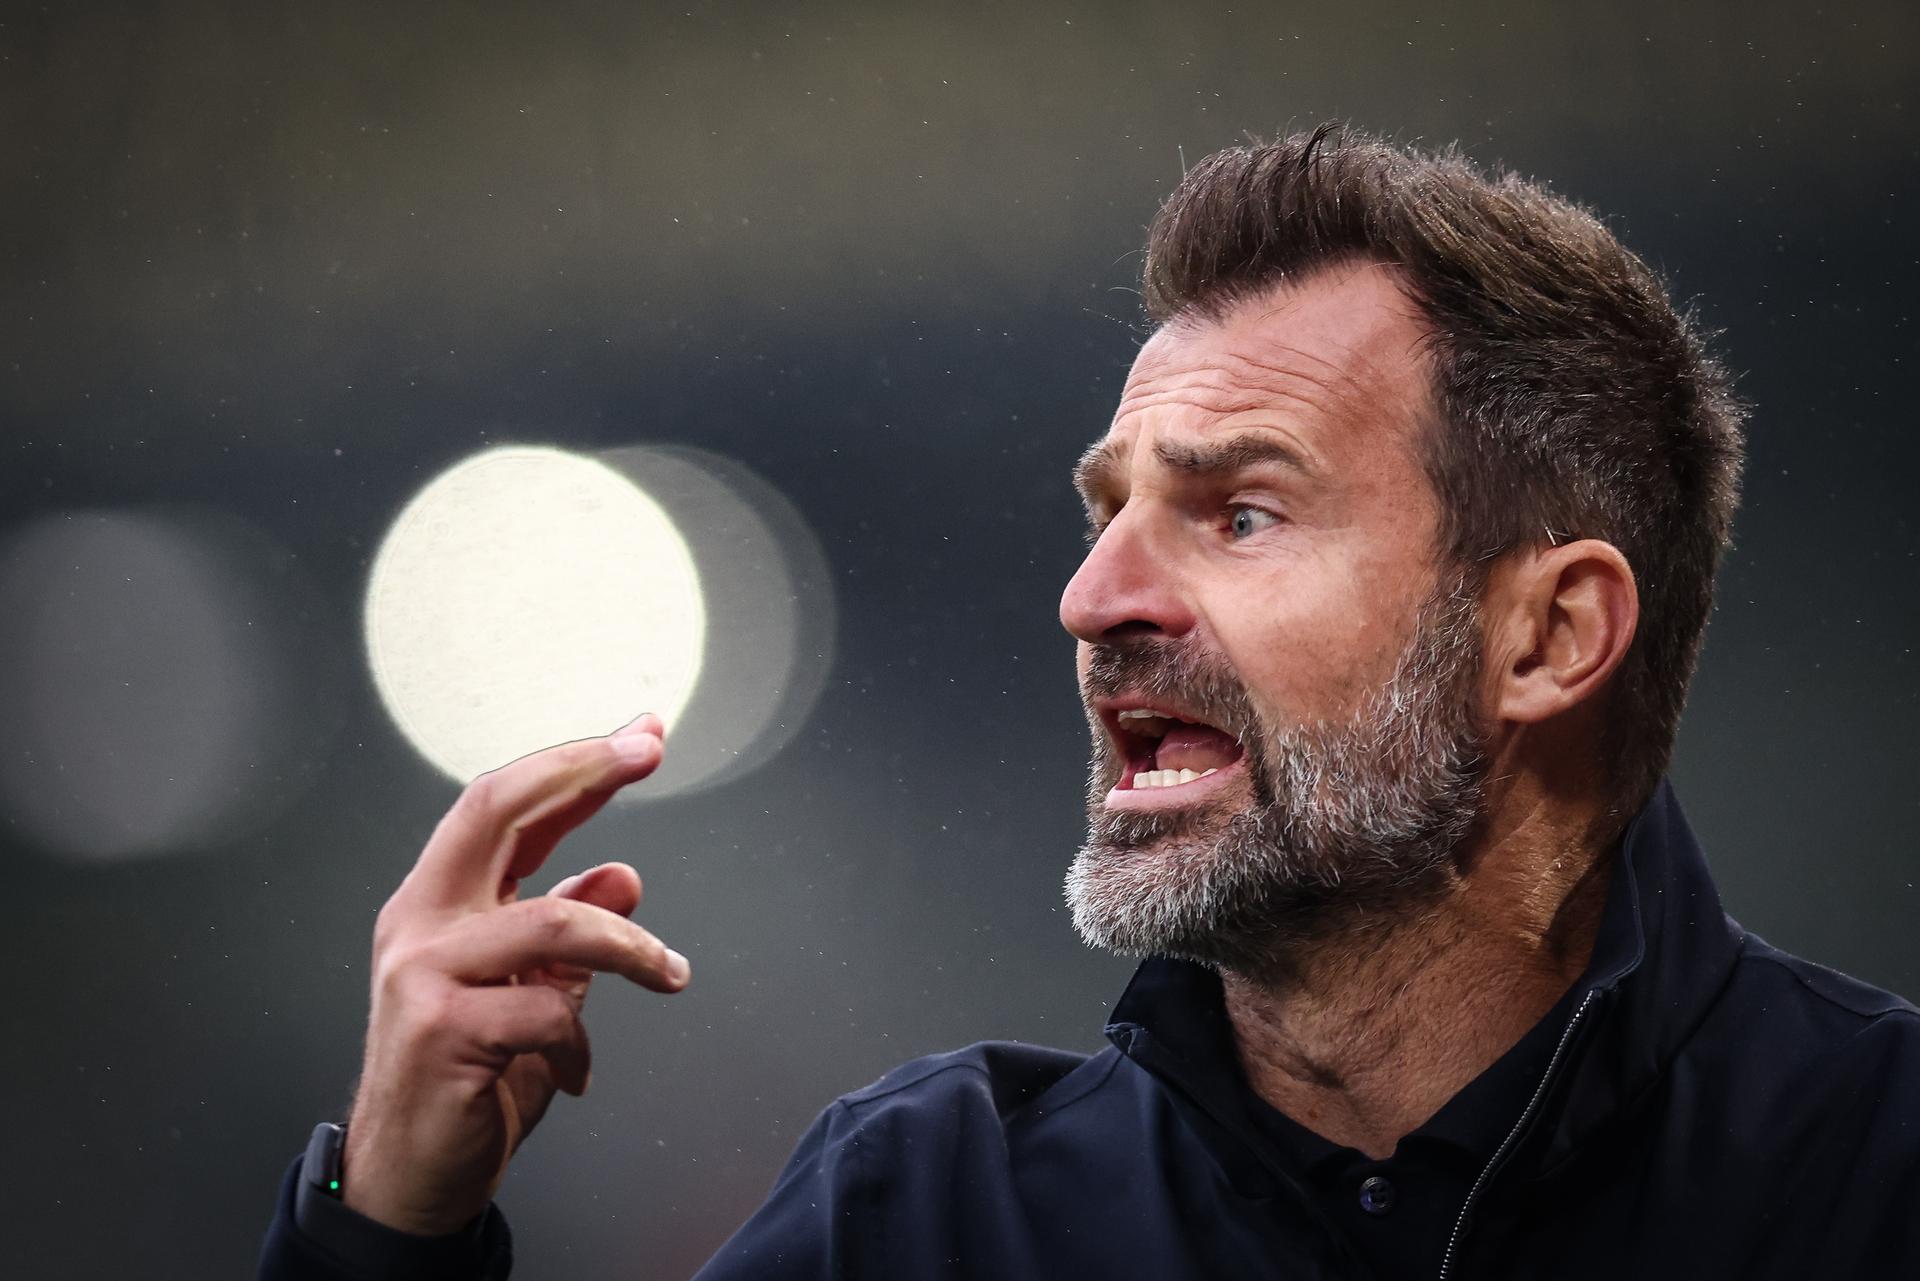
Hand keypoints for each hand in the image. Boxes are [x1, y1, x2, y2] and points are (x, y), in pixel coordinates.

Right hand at [339, 712, 689, 1235]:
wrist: (411, 1178)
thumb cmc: (468, 1083)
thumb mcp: (532, 993)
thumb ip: (568, 935)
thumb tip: (621, 873)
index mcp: (440, 903)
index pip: (503, 806)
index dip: (574, 764)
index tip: (642, 734)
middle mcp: (421, 923)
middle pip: (496, 809)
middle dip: (581, 770)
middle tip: (647, 753)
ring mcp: (422, 972)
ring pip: (553, 920)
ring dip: (629, 946)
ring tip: (667, 974)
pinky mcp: (440, 1029)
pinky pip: (547, 1010)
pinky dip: (579, 1043)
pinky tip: (575, 1072)